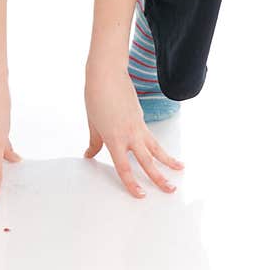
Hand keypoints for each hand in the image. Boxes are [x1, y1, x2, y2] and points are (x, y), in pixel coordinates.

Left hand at [83, 64, 184, 197]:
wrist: (107, 74)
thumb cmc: (96, 96)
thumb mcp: (92, 123)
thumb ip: (94, 142)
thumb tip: (89, 154)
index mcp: (114, 138)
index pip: (124, 167)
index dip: (132, 183)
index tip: (140, 195)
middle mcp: (129, 135)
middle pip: (147, 162)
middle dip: (159, 178)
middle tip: (171, 190)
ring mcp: (138, 126)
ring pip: (156, 148)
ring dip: (169, 160)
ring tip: (180, 170)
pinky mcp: (141, 118)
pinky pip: (152, 137)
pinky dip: (159, 146)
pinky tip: (162, 151)